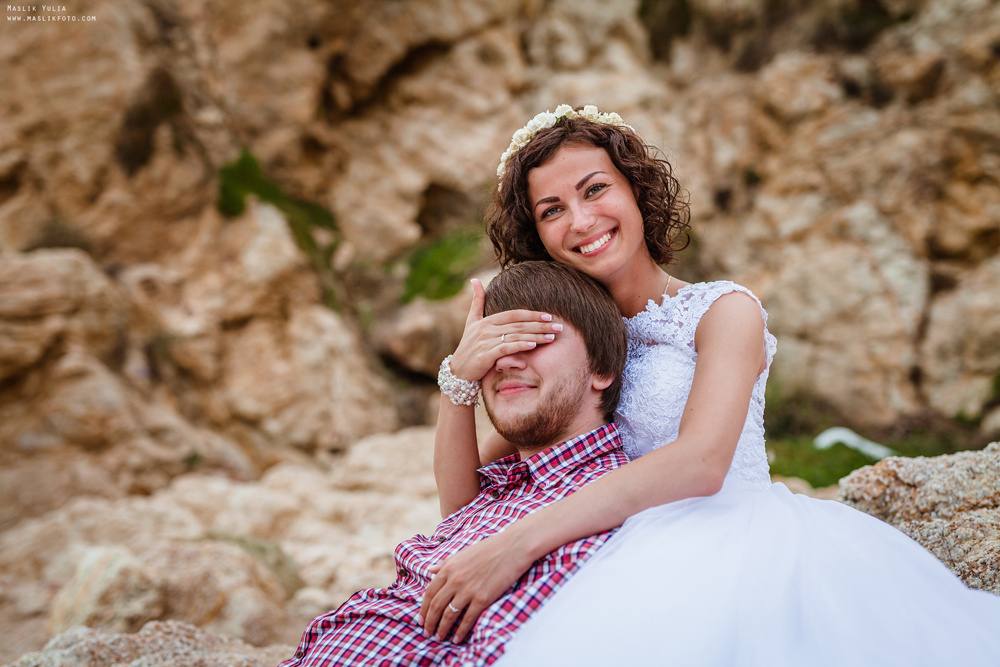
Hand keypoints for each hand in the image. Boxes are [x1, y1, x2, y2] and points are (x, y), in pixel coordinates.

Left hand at [419, 529, 531, 642]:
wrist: (513, 547)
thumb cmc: (489, 548)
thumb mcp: (463, 553)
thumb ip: (445, 563)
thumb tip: (430, 570)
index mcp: (449, 568)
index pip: (429, 593)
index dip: (423, 609)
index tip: (420, 620)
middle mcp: (455, 580)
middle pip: (436, 606)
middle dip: (429, 623)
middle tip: (427, 633)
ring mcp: (468, 590)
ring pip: (449, 615)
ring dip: (442, 629)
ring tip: (439, 638)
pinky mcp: (482, 599)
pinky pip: (467, 619)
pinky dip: (460, 631)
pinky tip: (457, 639)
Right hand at [448, 278, 562, 382]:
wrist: (457, 371)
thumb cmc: (468, 346)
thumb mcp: (471, 322)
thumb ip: (477, 301)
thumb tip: (474, 280)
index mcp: (487, 320)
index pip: (514, 314)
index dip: (532, 314)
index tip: (549, 316)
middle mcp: (486, 329)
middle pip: (519, 325)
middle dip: (540, 325)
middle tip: (559, 326)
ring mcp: (485, 342)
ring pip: (516, 336)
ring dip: (536, 336)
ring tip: (552, 337)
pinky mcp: (485, 356)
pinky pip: (506, 348)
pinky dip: (520, 345)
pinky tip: (533, 345)